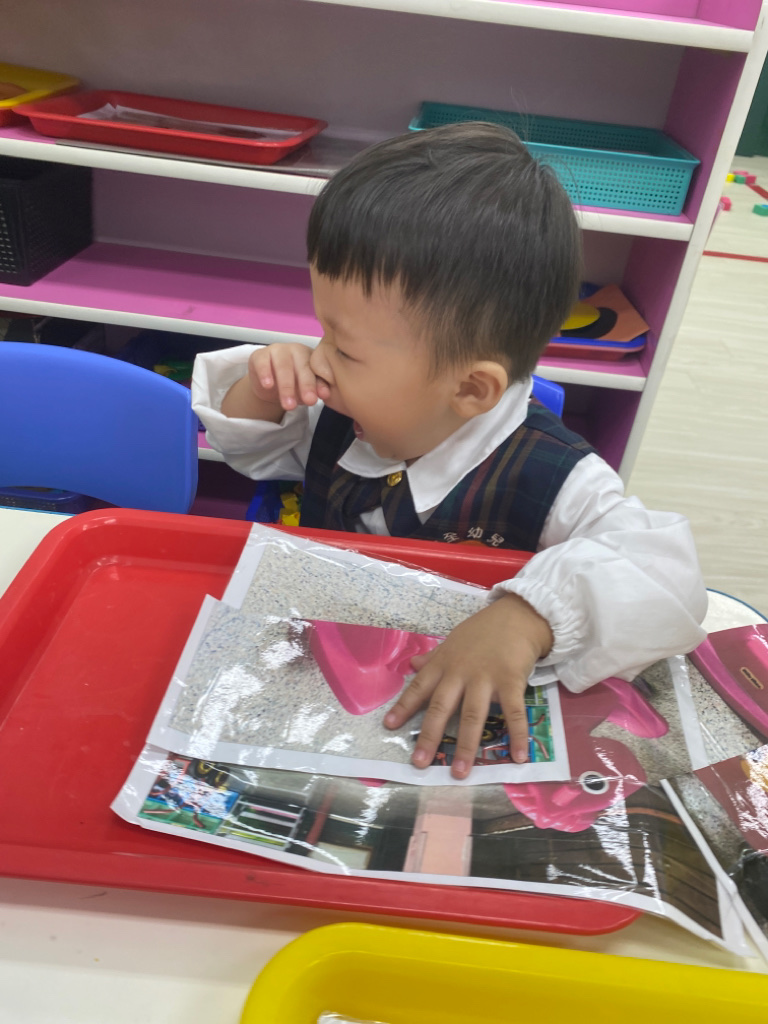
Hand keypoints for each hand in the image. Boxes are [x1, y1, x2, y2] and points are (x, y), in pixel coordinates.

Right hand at [247, 343, 330, 411]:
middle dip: (306, 386)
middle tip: (309, 402)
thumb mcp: (305, 391)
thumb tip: (326, 394)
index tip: (323, 397)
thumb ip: (315, 390)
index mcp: (312, 356)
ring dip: (286, 386)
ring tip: (288, 404)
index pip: (318, 370)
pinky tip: (268, 385)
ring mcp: (277, 350)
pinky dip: (265, 373)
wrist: (268, 386)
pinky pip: (262, 362)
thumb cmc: (293, 385)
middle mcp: (296, 350)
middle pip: (302, 366)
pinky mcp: (260, 355)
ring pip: (283, 365)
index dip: (320, 384)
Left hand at [384, 594, 553, 779]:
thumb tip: (411, 665)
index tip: (389, 726)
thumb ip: (433, 657)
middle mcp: (460, 673)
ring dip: (465, 745)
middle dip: (429, 736)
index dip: (404, 706)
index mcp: (444, 664)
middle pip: (441, 707)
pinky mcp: (511, 681)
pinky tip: (518, 756)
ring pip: (472, 715)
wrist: (516, 616)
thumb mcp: (453, 641)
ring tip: (459, 772)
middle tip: (420, 763)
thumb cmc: (482, 631)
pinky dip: (516, 734)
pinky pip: (513, 712)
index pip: (419, 687)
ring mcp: (485, 678)